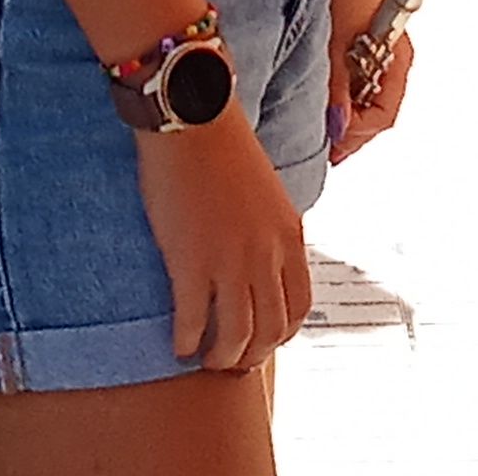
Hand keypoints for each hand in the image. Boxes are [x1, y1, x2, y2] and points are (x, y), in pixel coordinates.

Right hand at [136, 109, 311, 370]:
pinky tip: (178, 345)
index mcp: (290, 236)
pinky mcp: (191, 261)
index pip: (299, 307)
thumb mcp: (266, 193)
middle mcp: (267, 254)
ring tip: (203, 358)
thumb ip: (269, 231)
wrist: (192, 117)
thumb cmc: (222, 146)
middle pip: (271, 330)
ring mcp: (230, 260)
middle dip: (251, 354)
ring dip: (221, 357)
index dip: (280, 334)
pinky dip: (187, 342)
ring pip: (237, 336)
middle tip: (230, 359)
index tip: (261, 341)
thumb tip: (260, 263)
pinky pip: (194, 322)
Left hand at [326, 0, 409, 164]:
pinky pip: (356, 80)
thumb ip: (336, 87)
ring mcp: (379, 49)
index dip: (356, 136)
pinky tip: (319, 100)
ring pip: (364, 97)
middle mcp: (393, 58)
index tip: (329, 146)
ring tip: (315, 128)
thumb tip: (336, 129)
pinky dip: (340, 94)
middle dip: (349, 132)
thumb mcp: (336, 41)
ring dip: (344, 114)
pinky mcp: (362, 40)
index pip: (383, 116)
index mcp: (398, 59)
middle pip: (375, 112)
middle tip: (318, 148)